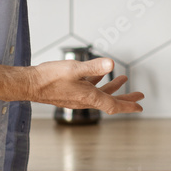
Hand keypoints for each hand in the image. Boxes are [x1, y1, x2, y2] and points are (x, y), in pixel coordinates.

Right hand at [29, 57, 144, 114]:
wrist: (30, 84)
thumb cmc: (49, 78)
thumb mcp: (74, 69)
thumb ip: (93, 66)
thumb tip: (112, 63)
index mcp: (89, 97)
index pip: (114, 105)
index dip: (128, 105)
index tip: (140, 106)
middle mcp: (85, 100)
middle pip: (111, 101)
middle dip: (126, 98)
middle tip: (139, 95)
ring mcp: (78, 96)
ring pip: (101, 94)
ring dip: (113, 88)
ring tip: (124, 80)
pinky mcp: (71, 92)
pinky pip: (90, 88)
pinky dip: (98, 82)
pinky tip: (100, 75)